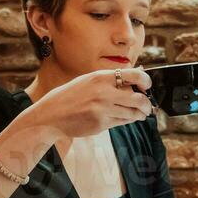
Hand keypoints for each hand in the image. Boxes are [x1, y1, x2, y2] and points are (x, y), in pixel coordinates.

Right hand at [29, 68, 153, 140]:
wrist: (50, 116)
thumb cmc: (70, 96)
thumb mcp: (88, 81)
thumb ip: (110, 78)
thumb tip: (136, 73)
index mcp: (100, 77)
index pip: (134, 75)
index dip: (145, 80)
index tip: (147, 86)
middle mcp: (103, 92)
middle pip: (138, 98)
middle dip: (146, 103)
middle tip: (147, 106)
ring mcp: (103, 109)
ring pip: (132, 113)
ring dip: (140, 114)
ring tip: (140, 114)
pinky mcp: (101, 124)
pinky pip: (122, 122)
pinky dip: (127, 120)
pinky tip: (126, 118)